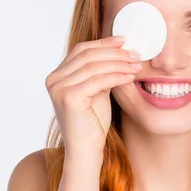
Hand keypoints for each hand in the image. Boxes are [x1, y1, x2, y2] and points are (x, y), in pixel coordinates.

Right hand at [44, 35, 140, 165]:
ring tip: (136, 65)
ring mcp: (59, 88)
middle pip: (88, 55)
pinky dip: (117, 76)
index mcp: (57, 75)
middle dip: (114, 52)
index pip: (81, 50)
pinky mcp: (69, 97)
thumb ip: (101, 71)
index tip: (124, 40)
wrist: (86, 150)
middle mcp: (54, 80)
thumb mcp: (97, 90)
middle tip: (135, 53)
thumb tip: (120, 49)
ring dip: (119, 63)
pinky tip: (130, 77)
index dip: (104, 42)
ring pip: (94, 66)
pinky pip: (98, 80)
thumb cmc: (93, 123)